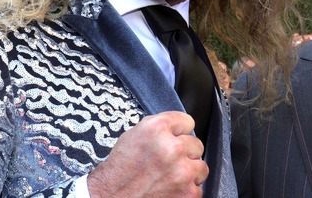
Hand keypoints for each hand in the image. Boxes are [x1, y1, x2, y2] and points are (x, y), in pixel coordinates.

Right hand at [87, 111, 207, 196]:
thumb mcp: (134, 135)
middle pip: (196, 144)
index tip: (173, 139)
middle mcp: (172, 148)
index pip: (187, 122)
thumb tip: (179, 129)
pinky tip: (169, 190)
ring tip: (170, 177)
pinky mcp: (188, 194)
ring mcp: (182, 172)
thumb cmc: (120, 170)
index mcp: (157, 128)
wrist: (110, 197)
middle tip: (167, 162)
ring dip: (189, 172)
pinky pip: (198, 188)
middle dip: (183, 153)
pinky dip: (186, 191)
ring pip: (201, 166)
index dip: (178, 132)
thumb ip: (160, 128)